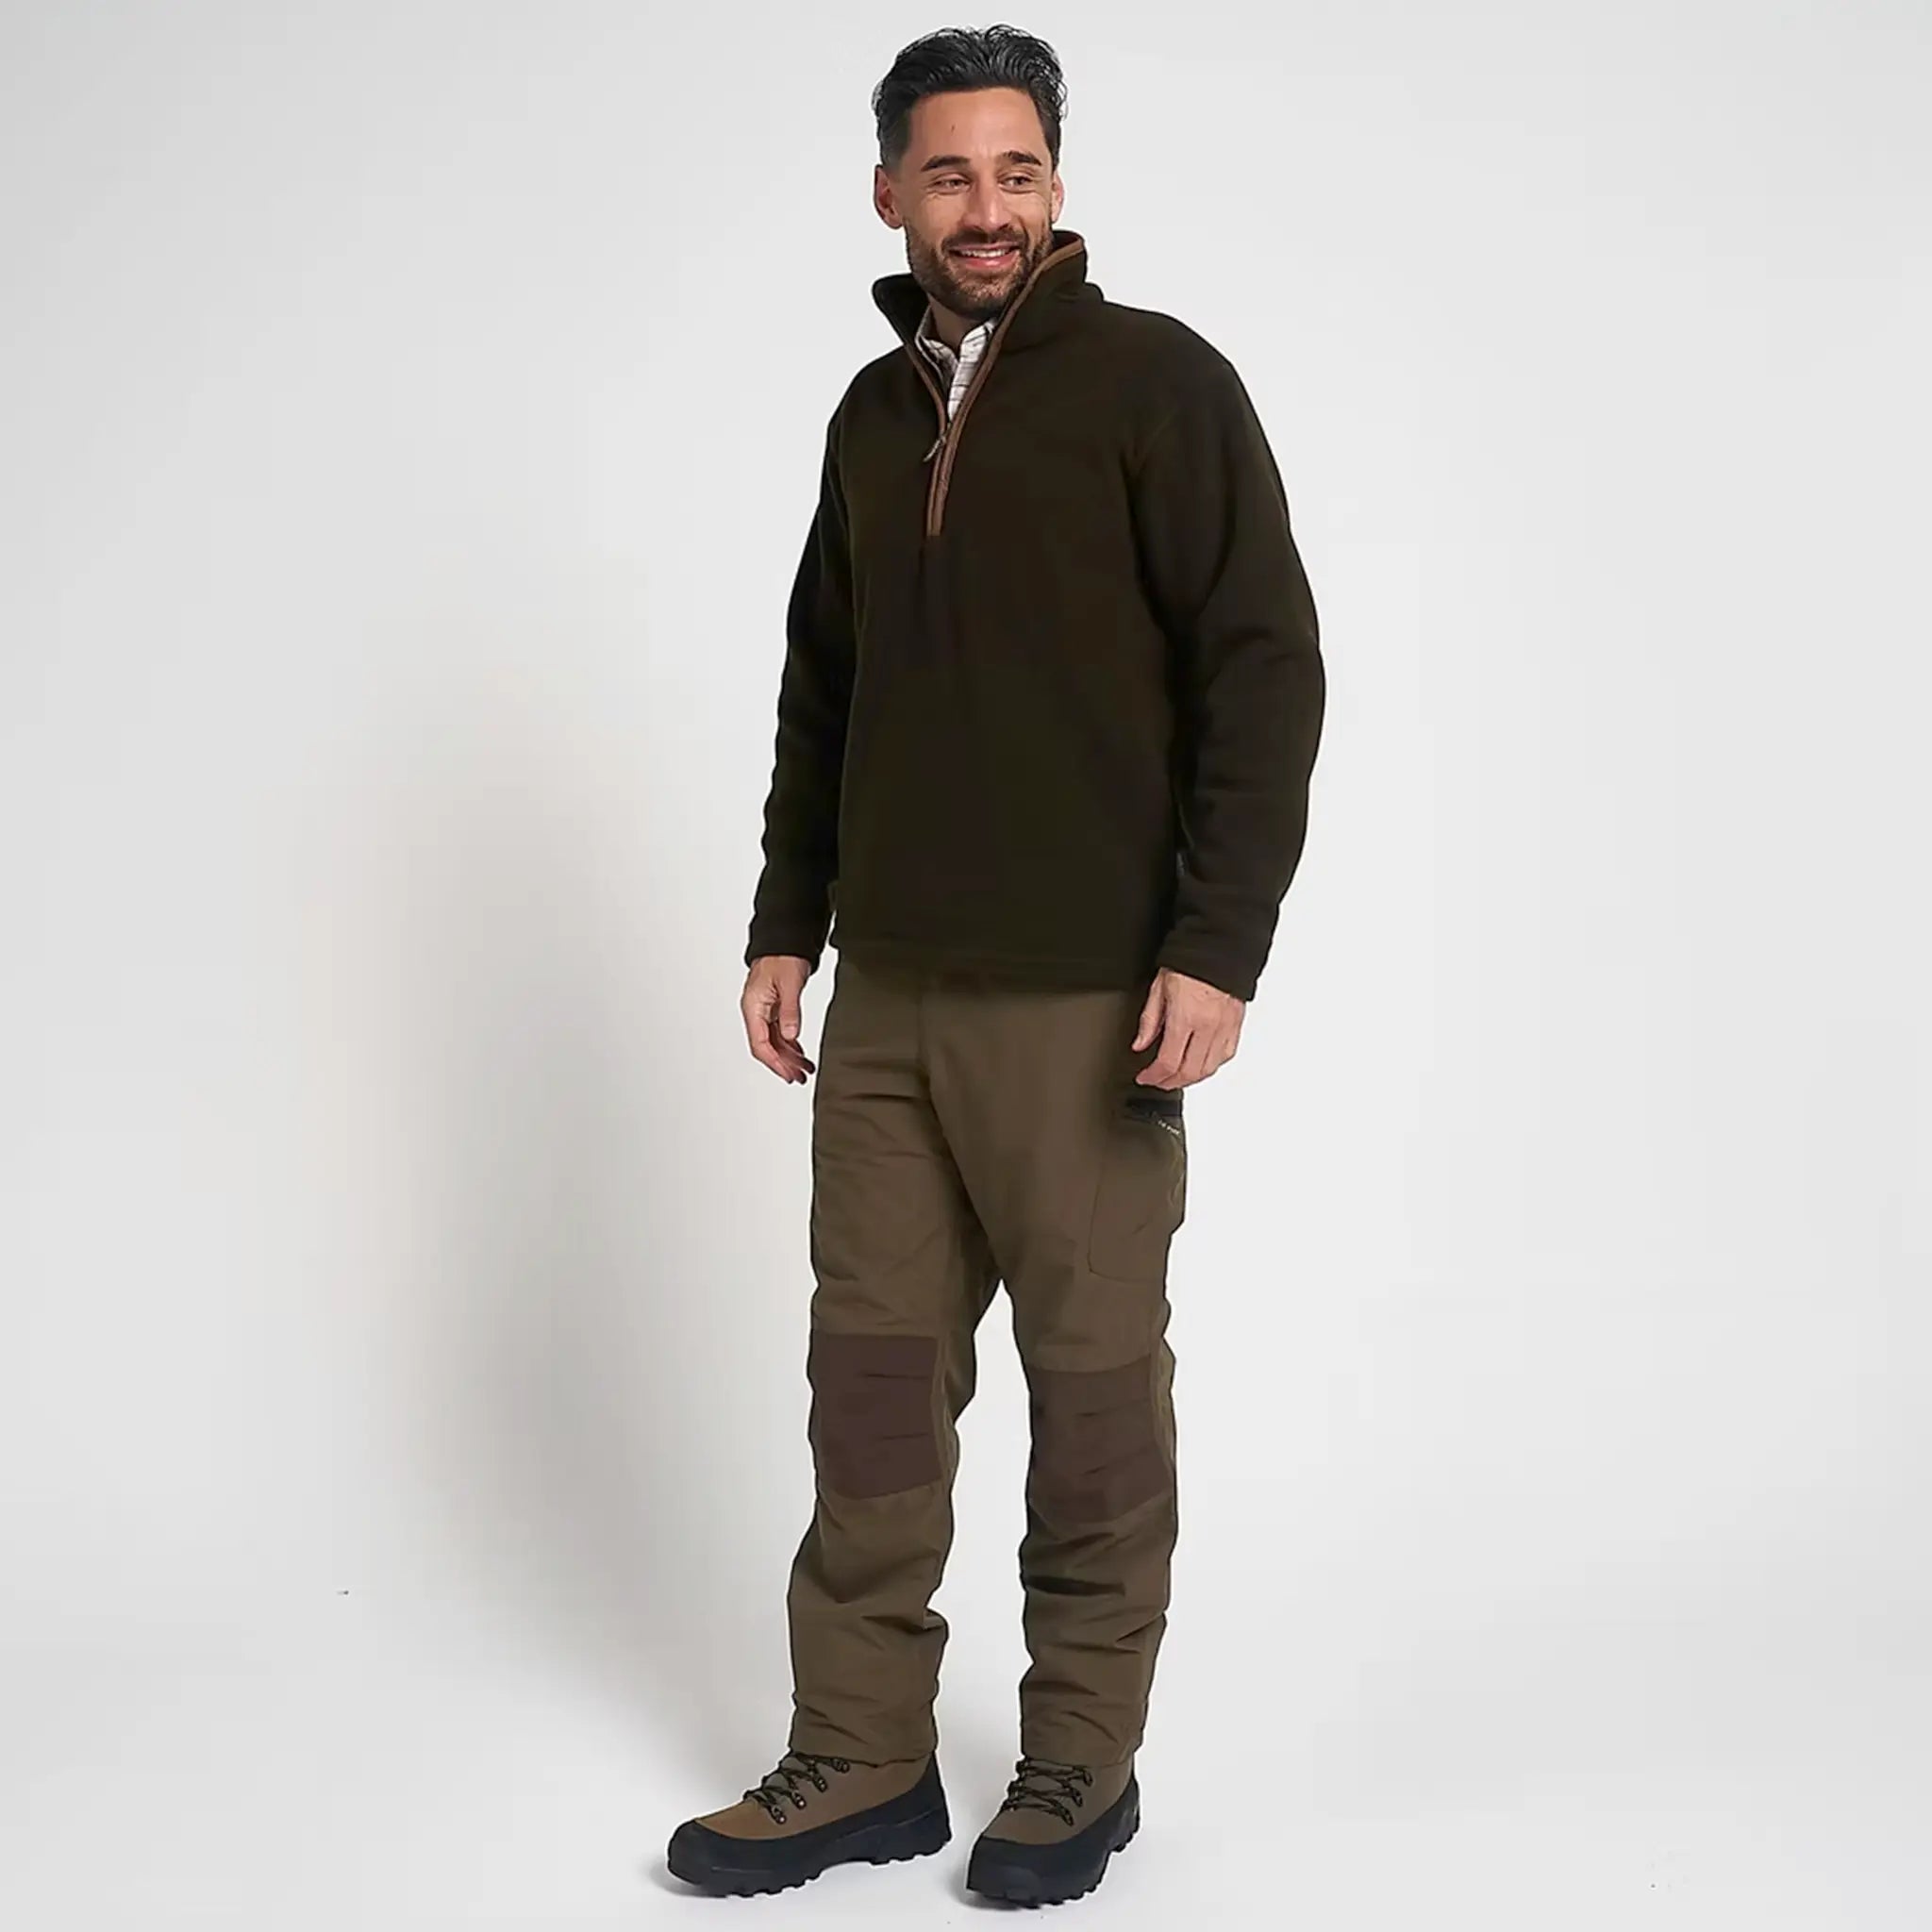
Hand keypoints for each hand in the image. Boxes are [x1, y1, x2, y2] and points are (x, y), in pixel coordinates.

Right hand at [742, 954, 817, 1083]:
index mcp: (753, 1007)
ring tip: (805, 1068)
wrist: (784, 940)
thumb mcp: (789, 984)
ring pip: (773, 1041)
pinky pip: (779, 1032)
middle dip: (783, 1064)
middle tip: (799, 1077)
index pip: (760, 1044)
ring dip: (788, 1056)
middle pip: (766, 1046)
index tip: (788, 1074)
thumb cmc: (783, 956)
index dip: (775, 1062)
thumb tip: (790, 1035)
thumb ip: (790, 1011)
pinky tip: (800, 1052)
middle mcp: (755, 1011)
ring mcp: (764, 1010)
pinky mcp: (773, 1007)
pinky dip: (790, 1044)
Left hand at [1131, 967, 1243, 1088]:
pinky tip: (1200, 1064)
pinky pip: (1225, 1056)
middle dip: (1169, 1082)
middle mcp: (1208, 1026)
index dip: (1153, 1076)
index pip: (1168, 1062)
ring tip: (1175, 1076)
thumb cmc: (1189, 960)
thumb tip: (1140, 1043)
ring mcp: (1225, 1027)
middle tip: (1157, 1081)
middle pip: (1189, 1072)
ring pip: (1209, 1069)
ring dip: (1190, 1078)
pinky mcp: (1236, 1024)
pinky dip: (1210, 1066)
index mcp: (1186, 1017)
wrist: (1219, 946)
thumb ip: (1149, 1019)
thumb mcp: (1159, 987)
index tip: (1144, 1077)